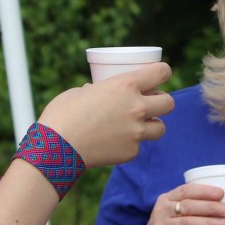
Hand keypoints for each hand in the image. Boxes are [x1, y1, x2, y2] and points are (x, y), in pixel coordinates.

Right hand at [37, 62, 173, 167]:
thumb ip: (97, 91)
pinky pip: (138, 146)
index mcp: (126, 85)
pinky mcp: (131, 152)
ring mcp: (136, 132)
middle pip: (169, 102)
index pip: (162, 72)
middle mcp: (137, 107)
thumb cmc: (62, 115)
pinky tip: (113, 143)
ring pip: (160, 128)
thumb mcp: (80, 92)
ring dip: (152, 125)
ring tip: (137, 126)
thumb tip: (97, 92)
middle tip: (150, 104)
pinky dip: (129, 144)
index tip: (160, 75)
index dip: (163, 72)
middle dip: (161, 102)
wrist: (55, 149)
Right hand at [132, 184, 224, 224]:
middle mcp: (162, 211)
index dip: (204, 191)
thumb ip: (191, 210)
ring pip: (187, 222)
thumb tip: (221, 206)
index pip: (185, 191)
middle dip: (210, 207)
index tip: (221, 193)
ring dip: (208, 223)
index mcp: (166, 200)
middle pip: (188, 206)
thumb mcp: (175, 216)